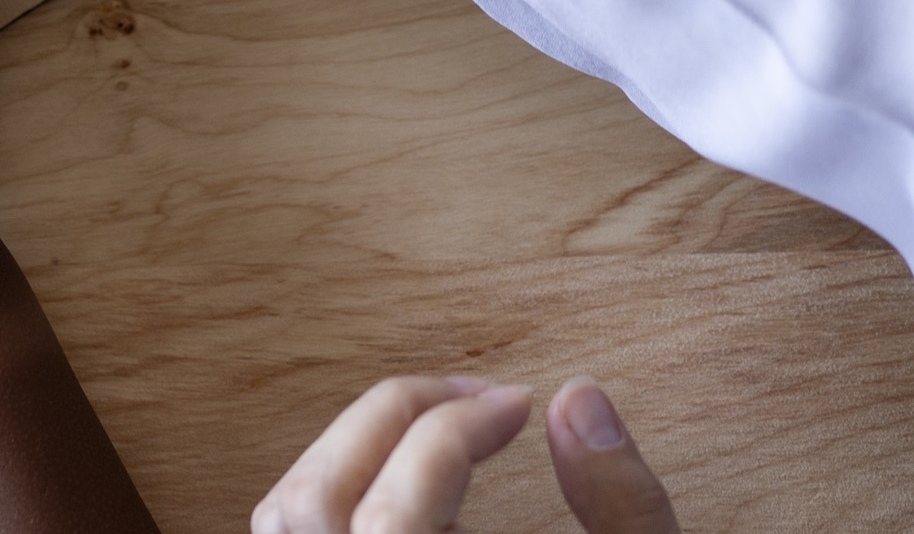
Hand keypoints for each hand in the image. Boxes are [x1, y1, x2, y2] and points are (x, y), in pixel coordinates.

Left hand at [252, 377, 679, 533]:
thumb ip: (627, 512)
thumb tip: (584, 398)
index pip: (400, 505)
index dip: (462, 429)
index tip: (522, 403)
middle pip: (317, 499)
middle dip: (397, 418)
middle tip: (480, 399)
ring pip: (287, 515)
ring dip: (354, 447)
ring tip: (439, 426)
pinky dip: (334, 491)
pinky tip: (402, 480)